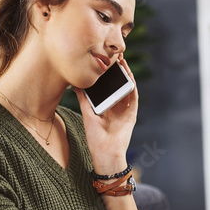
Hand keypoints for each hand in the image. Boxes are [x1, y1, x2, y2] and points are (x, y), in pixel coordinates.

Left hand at [72, 54, 138, 174]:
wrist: (104, 153)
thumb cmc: (95, 137)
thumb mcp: (87, 114)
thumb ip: (84, 99)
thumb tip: (76, 84)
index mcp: (107, 105)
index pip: (108, 86)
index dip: (107, 73)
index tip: (104, 60)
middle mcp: (117, 106)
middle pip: (119, 84)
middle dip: (118, 70)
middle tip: (115, 56)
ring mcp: (126, 109)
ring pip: (128, 88)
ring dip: (127, 75)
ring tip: (122, 62)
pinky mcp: (132, 114)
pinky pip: (134, 98)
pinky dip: (132, 87)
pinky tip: (129, 77)